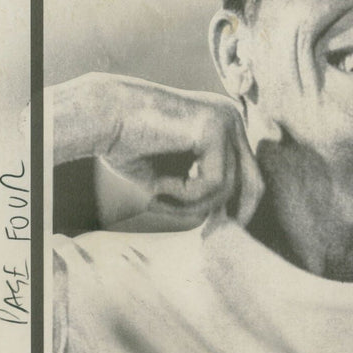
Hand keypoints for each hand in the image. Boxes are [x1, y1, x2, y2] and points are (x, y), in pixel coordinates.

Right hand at [49, 72, 262, 228]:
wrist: (99, 117)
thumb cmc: (126, 146)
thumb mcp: (173, 178)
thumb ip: (203, 193)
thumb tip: (231, 222)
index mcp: (223, 125)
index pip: (247, 175)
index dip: (234, 208)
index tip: (210, 229)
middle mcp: (231, 117)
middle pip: (254, 180)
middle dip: (236, 214)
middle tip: (210, 235)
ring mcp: (226, 119)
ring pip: (229, 186)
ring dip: (191, 205)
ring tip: (158, 200)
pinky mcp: (215, 126)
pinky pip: (214, 181)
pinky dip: (185, 194)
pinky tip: (159, 186)